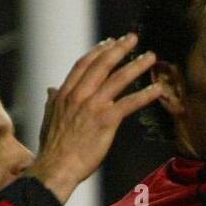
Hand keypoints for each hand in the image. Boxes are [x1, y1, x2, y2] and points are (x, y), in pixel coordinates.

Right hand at [28, 35, 160, 203]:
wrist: (56, 167)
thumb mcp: (48, 119)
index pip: (84, 65)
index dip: (98, 51)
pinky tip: (157, 89)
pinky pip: (130, 103)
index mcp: (65, 93)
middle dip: (119, 48)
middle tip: (133, 38)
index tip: (109, 42)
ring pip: (118, 78)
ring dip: (137, 65)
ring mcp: (93, 106)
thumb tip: (51, 89)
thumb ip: (52, 101)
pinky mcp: (106, 120)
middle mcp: (79, 95)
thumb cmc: (53, 149)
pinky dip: (145, 94)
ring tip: (150, 56)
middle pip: (102, 64)